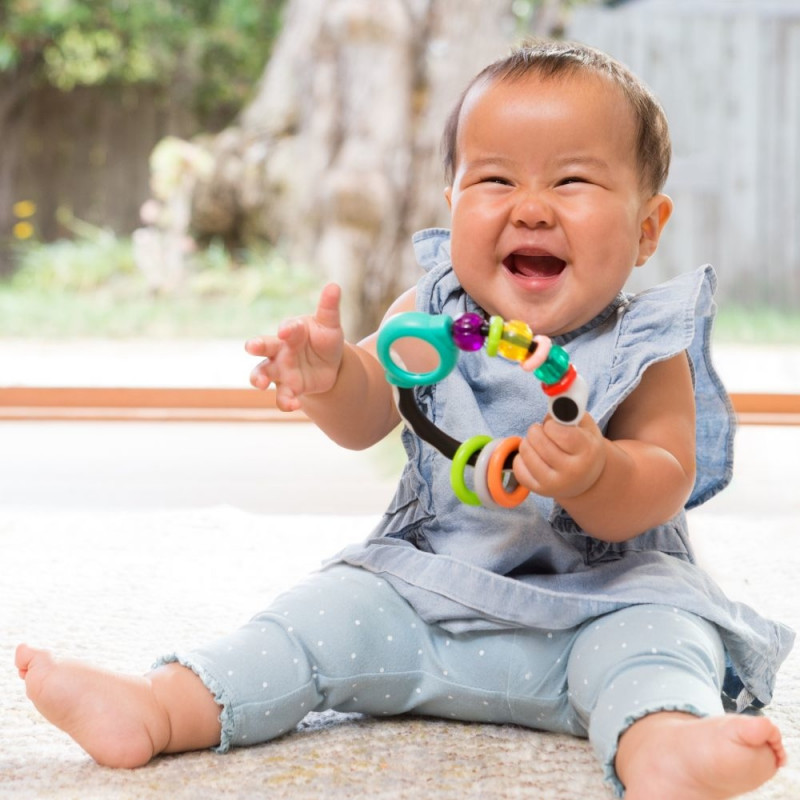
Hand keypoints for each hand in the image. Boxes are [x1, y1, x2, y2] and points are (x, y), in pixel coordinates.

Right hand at [245, 283, 344, 411]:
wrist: (329, 365)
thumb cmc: (324, 339)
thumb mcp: (330, 325)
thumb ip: (329, 308)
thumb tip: (334, 285)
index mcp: (292, 331)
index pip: (288, 328)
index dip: (288, 329)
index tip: (288, 330)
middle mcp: (280, 349)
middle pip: (264, 346)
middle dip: (256, 345)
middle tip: (250, 346)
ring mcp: (281, 369)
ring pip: (263, 372)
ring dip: (259, 377)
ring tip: (261, 384)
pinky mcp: (288, 387)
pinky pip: (282, 396)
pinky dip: (285, 401)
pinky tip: (293, 405)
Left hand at [512, 413, 606, 499]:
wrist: (587, 480)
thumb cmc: (584, 447)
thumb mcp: (586, 427)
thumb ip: (570, 410)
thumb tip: (553, 398)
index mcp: (587, 452)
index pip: (559, 432)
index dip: (551, 425)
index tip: (553, 426)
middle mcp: (572, 471)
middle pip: (539, 441)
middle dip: (536, 430)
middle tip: (542, 431)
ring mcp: (554, 484)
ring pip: (526, 452)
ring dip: (528, 441)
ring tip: (538, 443)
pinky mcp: (539, 490)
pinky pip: (518, 467)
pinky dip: (521, 457)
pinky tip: (533, 457)